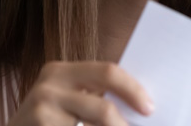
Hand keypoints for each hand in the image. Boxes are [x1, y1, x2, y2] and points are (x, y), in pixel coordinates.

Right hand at [8, 61, 152, 125]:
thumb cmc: (46, 121)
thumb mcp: (66, 101)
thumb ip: (93, 96)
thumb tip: (138, 104)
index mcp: (60, 71)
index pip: (107, 72)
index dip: (133, 89)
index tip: (150, 107)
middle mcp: (49, 86)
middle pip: (103, 105)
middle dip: (126, 122)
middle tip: (144, 124)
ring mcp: (40, 110)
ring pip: (96, 123)